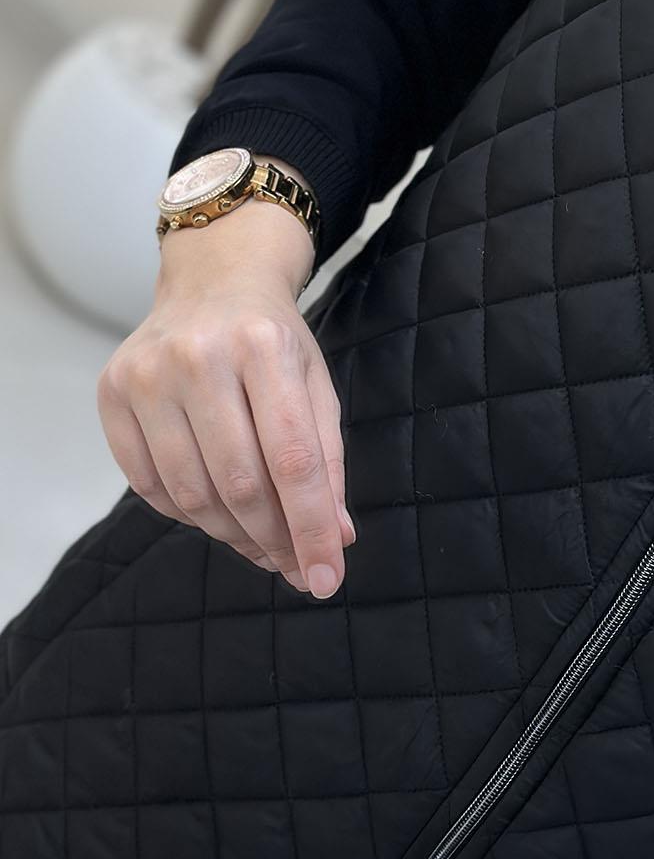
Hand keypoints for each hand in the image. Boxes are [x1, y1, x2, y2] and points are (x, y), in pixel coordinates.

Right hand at [97, 168, 352, 596]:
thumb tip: (337, 540)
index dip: (311, 529)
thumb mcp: (315, 386)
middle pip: (240, 484)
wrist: (213, 280)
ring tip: (261, 544)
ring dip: (232, 535)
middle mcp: (199, 357)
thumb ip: (328, 462)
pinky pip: (148, 484)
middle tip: (294, 566)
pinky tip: (215, 510)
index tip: (327, 579)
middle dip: (274, 540)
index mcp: (264, 348)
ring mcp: (146, 374)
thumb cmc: (274, 339)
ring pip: (192, 494)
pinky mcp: (111, 392)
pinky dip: (187, 513)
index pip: (293, 461)